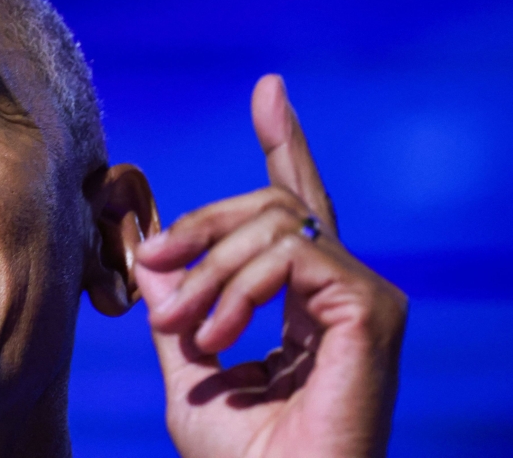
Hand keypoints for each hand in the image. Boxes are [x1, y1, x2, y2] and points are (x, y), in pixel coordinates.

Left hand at [135, 75, 406, 457]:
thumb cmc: (239, 450)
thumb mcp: (188, 353)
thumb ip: (173, 293)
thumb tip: (141, 236)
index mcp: (304, 294)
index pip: (296, 203)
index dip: (283, 141)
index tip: (268, 90)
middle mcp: (340, 285)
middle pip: (270, 203)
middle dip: (202, 226)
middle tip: (157, 265)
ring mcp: (363, 294)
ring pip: (274, 223)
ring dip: (210, 267)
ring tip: (182, 324)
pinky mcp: (371, 308)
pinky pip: (291, 254)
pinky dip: (239, 286)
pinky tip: (219, 332)